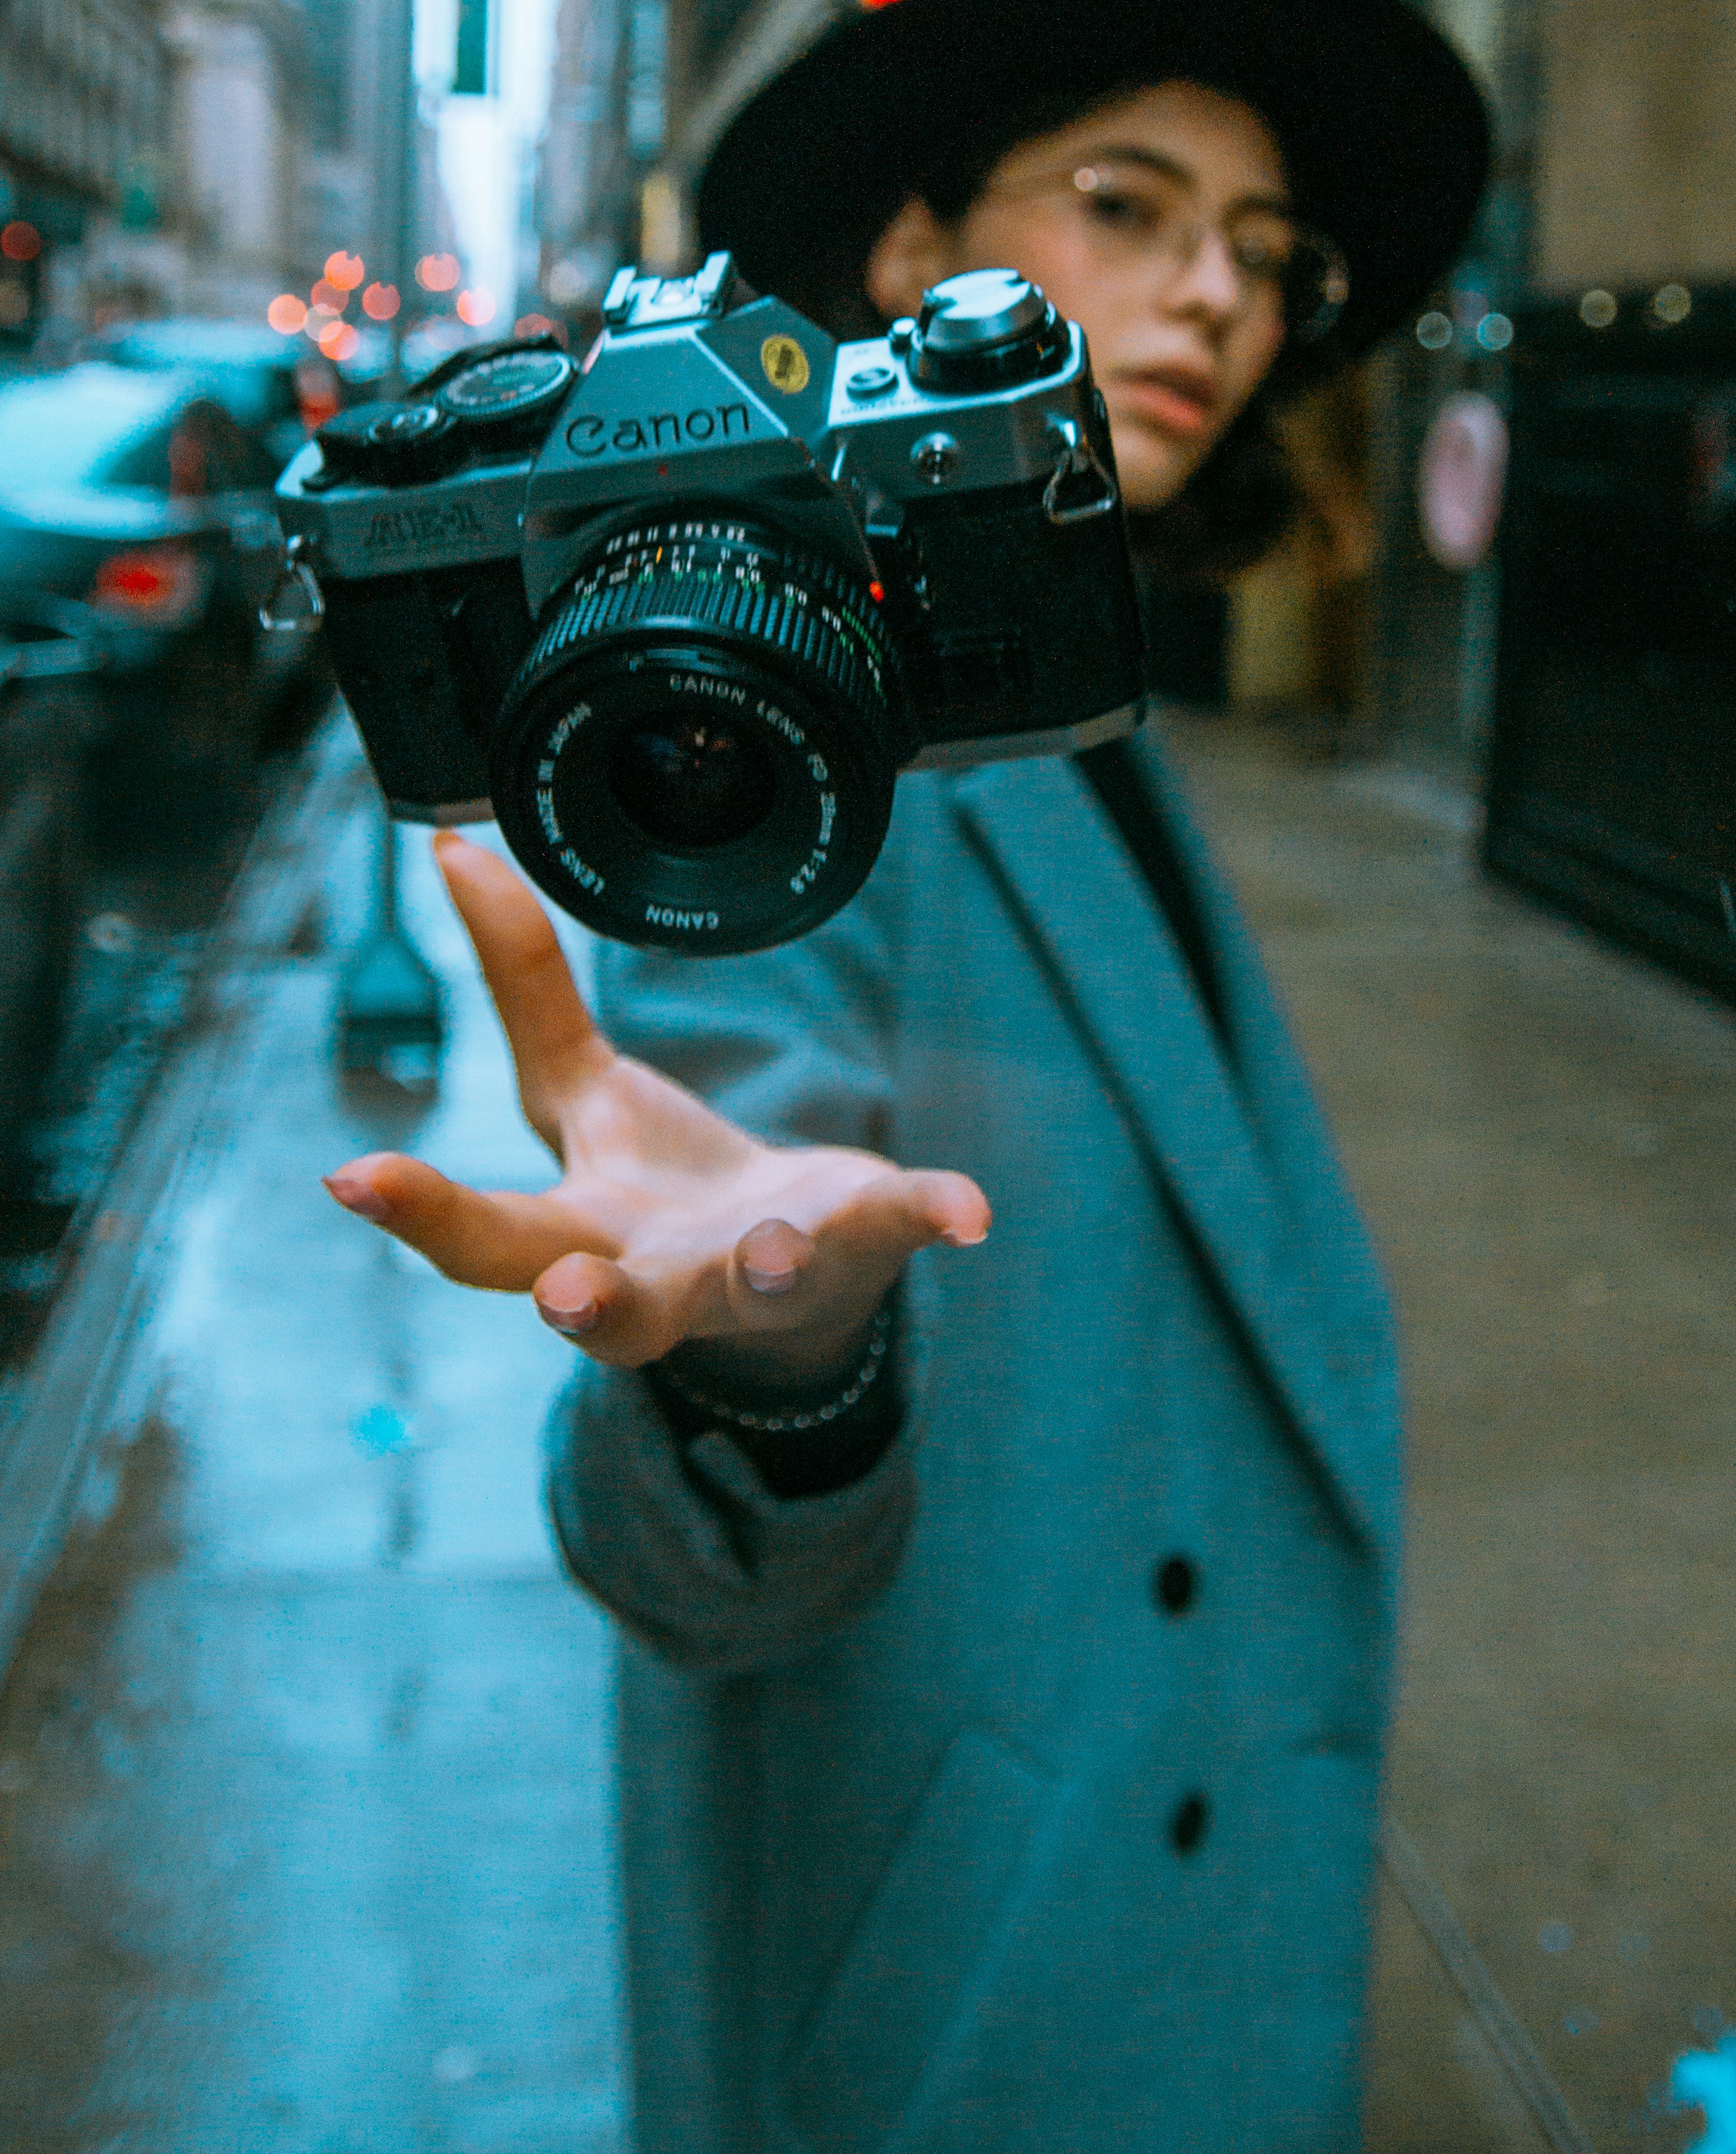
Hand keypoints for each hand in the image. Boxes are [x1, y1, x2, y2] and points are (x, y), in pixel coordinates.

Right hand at [322, 833, 989, 1372]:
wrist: (788, 1290)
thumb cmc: (655, 1188)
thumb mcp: (574, 1089)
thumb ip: (519, 977)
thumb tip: (450, 846)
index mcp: (580, 1232)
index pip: (482, 1235)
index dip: (415, 1208)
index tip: (350, 1176)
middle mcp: (664, 1274)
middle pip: (605, 1307)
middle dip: (579, 1303)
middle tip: (561, 1294)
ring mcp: (764, 1267)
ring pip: (755, 1284)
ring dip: (760, 1264)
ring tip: (768, 1245)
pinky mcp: (857, 1240)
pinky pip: (896, 1225)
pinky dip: (931, 1211)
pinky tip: (967, 1208)